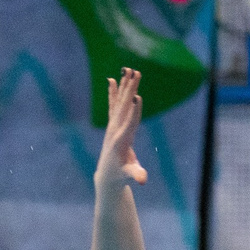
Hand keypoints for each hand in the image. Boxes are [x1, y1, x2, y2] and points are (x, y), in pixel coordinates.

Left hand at [97, 68, 145, 187]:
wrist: (107, 176)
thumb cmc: (121, 176)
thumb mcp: (129, 175)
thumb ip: (135, 174)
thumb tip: (142, 180)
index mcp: (121, 140)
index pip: (129, 123)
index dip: (134, 111)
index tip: (137, 97)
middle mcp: (115, 130)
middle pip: (124, 106)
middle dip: (130, 89)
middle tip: (135, 73)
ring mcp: (112, 126)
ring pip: (118, 101)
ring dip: (124, 85)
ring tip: (128, 69)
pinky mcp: (112, 124)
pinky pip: (112, 104)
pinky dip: (113, 92)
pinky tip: (112, 79)